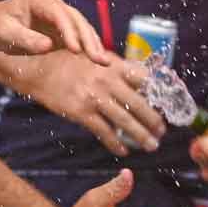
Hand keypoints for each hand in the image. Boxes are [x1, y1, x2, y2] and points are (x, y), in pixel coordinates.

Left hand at [0, 0, 110, 66]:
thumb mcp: (3, 33)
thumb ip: (25, 39)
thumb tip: (49, 46)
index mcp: (38, 0)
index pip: (59, 14)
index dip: (69, 31)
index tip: (75, 50)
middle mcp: (52, 5)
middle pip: (76, 19)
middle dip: (88, 39)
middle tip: (97, 59)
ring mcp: (58, 16)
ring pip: (81, 27)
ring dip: (93, 44)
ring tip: (104, 62)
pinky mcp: (60, 30)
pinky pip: (78, 37)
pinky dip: (88, 47)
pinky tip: (98, 59)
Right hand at [13, 52, 165, 156]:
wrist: (39, 69)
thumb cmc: (69, 61)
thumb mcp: (95, 55)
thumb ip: (117, 67)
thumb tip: (141, 78)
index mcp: (114, 65)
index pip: (145, 80)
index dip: (158, 94)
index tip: (168, 106)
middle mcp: (108, 81)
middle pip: (139, 104)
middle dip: (154, 121)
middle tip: (162, 132)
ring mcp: (95, 98)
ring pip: (125, 121)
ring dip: (141, 136)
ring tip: (151, 145)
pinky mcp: (81, 112)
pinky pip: (104, 132)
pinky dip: (115, 143)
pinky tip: (123, 150)